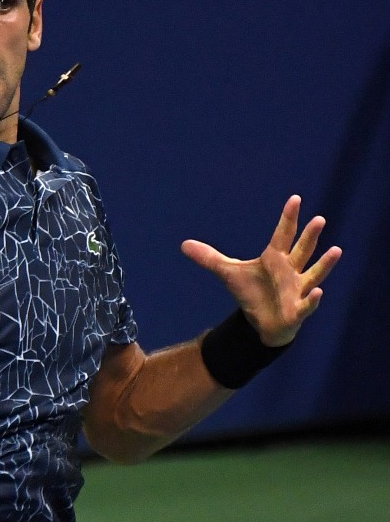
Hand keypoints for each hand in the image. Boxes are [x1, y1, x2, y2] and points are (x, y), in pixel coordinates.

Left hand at [181, 195, 342, 346]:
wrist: (261, 322)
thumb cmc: (251, 293)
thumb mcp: (227, 273)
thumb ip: (209, 258)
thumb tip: (184, 244)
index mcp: (275, 258)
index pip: (283, 234)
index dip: (288, 218)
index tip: (295, 199)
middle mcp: (290, 271)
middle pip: (301, 251)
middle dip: (309, 236)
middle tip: (319, 218)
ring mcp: (297, 290)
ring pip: (313, 274)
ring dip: (324, 264)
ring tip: (336, 250)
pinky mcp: (297, 309)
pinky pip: (307, 303)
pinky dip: (313, 298)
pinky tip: (319, 291)